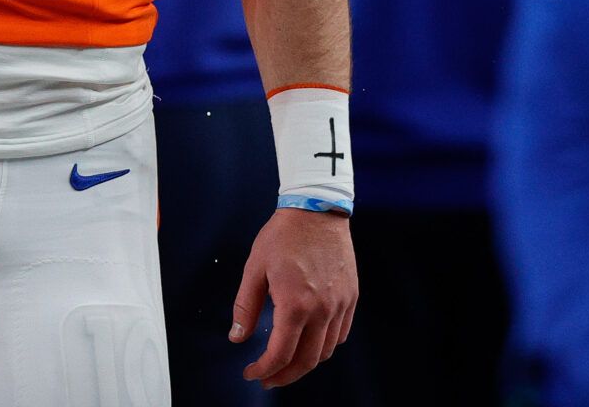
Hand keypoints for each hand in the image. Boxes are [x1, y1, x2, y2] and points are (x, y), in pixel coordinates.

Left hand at [230, 207, 356, 387]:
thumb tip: (236, 338)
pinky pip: (340, 334)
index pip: (280, 354)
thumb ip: (245, 307)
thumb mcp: (254, 268)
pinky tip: (309, 342)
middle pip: (306, 361)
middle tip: (267, 378)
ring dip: (305, 364)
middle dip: (284, 376)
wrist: (317, 209)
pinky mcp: (351, 298)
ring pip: (326, 352)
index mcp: (295, 304)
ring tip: (286, 364)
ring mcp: (341, 305)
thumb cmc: (282, 236)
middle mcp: (322, 310)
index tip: (251, 373)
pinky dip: (324, 346)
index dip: (264, 370)